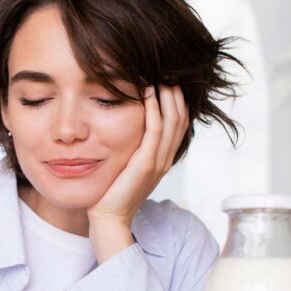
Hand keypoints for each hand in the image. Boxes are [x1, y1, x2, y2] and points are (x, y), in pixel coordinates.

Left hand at [87, 85, 188, 261]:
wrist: (109, 219)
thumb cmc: (113, 194)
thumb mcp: (129, 167)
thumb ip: (135, 150)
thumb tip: (130, 131)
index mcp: (163, 160)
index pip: (179, 125)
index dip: (178, 102)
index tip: (170, 81)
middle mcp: (165, 159)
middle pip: (180, 119)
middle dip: (176, 94)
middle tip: (169, 72)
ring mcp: (158, 162)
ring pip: (172, 122)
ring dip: (168, 96)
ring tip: (161, 76)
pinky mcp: (146, 164)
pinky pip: (154, 131)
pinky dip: (153, 110)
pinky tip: (148, 93)